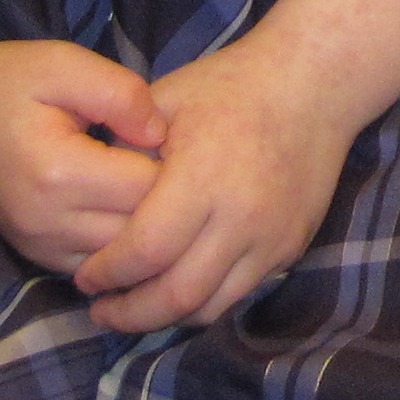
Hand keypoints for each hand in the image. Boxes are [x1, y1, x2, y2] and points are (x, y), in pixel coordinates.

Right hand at [0, 37, 170, 277]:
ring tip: (154, 187)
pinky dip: (118, 244)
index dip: (176, 166)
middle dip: (168, 204)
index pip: (146, 190)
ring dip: (144, 230)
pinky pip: (95, 265)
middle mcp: (46, 222)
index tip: (183, 140)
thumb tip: (161, 135)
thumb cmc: (9, 80)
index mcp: (58, 173)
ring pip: (120, 258)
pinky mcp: (35, 255)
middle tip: (178, 166)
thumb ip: (121, 94)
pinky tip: (126, 208)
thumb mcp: (66, 64)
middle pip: (138, 233)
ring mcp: (37, 245)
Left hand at [70, 34, 357, 332]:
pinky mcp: (291, 245)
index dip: (107, 273)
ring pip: (210, 306)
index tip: (85, 276)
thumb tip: (86, 199)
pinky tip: (180, 286)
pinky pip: (240, 291)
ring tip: (136, 308)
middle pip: (176, 295)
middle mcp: (240, 217)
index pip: (143, 252)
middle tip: (101, 310)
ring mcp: (271, 237)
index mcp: (202, 178)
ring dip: (166, 316)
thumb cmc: (231, 86)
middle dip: (129, 314)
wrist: (314, 83)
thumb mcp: (165, 102)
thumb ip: (122, 151)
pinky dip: (205, 299)